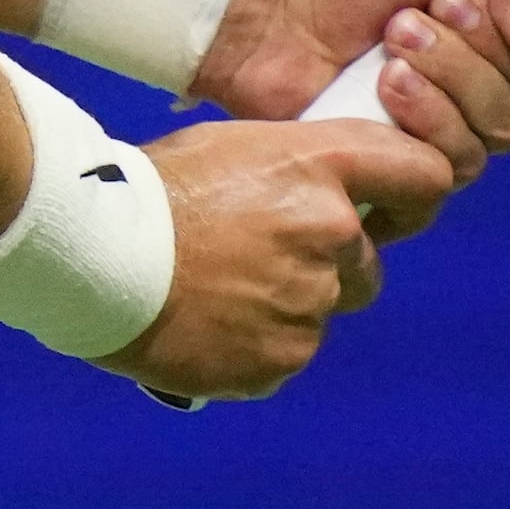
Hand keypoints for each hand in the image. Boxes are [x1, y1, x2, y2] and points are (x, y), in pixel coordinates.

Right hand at [104, 115, 463, 400]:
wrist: (89, 256)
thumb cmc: (143, 191)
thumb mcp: (226, 148)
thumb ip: (291, 170)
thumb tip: (317, 193)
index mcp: (317, 167)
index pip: (421, 175)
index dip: (412, 196)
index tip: (390, 212)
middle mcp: (328, 234)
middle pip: (365, 264)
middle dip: (327, 267)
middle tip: (256, 258)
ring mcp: (308, 303)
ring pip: (319, 311)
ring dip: (282, 306)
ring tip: (213, 292)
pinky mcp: (281, 360)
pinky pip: (283, 354)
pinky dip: (253, 346)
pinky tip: (205, 325)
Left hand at [186, 0, 509, 190]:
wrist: (282, 10)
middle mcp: (508, 81)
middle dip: (489, 43)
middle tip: (428, 5)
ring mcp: (469, 129)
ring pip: (509, 128)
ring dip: (448, 73)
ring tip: (391, 39)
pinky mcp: (424, 169)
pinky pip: (460, 165)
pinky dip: (422, 117)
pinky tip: (382, 87)